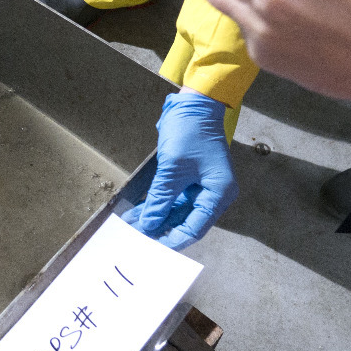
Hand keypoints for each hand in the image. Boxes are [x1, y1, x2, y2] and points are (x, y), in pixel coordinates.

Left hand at [121, 90, 237, 250]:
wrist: (193, 103)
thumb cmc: (189, 132)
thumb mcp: (172, 168)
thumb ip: (161, 199)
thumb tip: (148, 225)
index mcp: (218, 193)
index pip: (195, 227)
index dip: (173, 240)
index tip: (151, 247)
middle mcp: (214, 193)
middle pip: (187, 222)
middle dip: (162, 230)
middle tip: (137, 239)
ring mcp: (202, 186)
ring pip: (178, 212)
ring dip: (156, 218)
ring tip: (132, 226)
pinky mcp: (190, 179)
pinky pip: (174, 199)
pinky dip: (158, 205)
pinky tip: (139, 213)